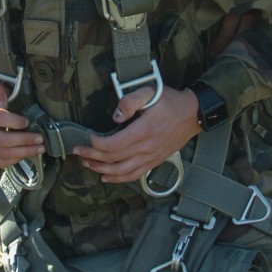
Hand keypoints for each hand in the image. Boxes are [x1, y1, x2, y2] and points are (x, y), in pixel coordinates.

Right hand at [0, 83, 44, 167]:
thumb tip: (0, 96)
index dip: (15, 122)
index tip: (27, 122)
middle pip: (2, 140)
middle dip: (25, 140)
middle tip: (40, 139)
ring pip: (3, 154)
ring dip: (24, 152)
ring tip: (39, 148)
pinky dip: (15, 159)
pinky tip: (26, 153)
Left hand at [73, 85, 200, 183]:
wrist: (192, 114)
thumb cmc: (170, 101)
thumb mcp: (150, 92)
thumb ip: (131, 100)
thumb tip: (116, 117)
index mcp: (143, 131)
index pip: (113, 145)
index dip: (96, 144)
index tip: (88, 136)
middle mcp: (146, 148)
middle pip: (113, 159)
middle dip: (92, 156)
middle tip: (78, 151)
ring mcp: (151, 157)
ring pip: (122, 171)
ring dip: (101, 170)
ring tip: (88, 164)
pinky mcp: (154, 161)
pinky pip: (134, 175)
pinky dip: (118, 179)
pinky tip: (107, 177)